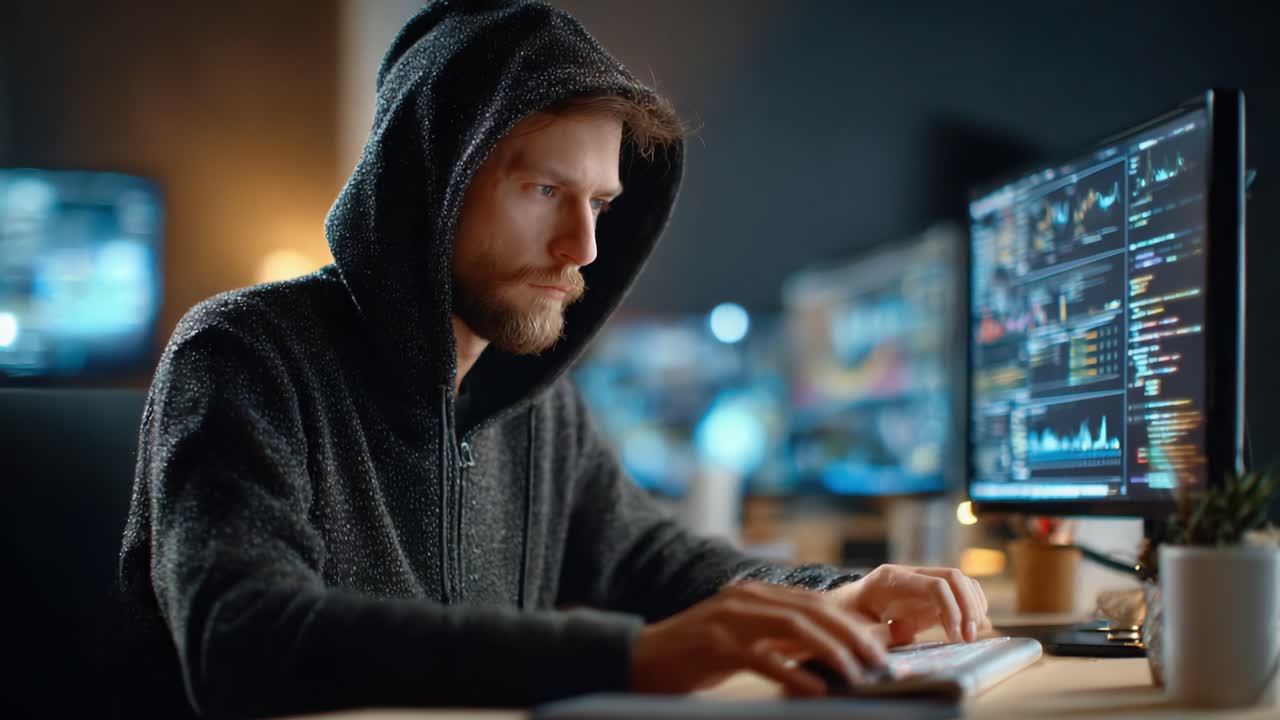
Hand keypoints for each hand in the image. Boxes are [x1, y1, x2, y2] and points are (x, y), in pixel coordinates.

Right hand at [629, 581, 889, 696]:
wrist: (639, 658)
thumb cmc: (693, 655)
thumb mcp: (740, 639)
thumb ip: (776, 638)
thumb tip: (825, 652)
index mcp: (752, 594)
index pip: (814, 602)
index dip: (850, 623)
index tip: (878, 645)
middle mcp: (744, 599)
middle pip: (811, 610)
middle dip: (851, 635)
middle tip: (878, 661)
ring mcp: (729, 620)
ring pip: (794, 627)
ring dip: (831, 651)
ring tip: (855, 674)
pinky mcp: (716, 645)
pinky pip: (763, 657)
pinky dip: (793, 673)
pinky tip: (815, 689)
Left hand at [828, 564, 991, 645]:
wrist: (840, 608)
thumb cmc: (846, 620)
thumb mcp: (857, 628)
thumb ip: (881, 631)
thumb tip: (910, 632)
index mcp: (891, 578)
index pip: (935, 584)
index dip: (952, 609)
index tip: (955, 636)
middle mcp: (910, 574)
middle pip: (954, 577)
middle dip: (969, 607)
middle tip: (969, 637)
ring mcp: (921, 581)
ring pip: (961, 582)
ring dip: (974, 607)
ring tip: (971, 635)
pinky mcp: (928, 594)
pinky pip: (959, 592)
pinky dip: (971, 608)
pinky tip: (972, 628)